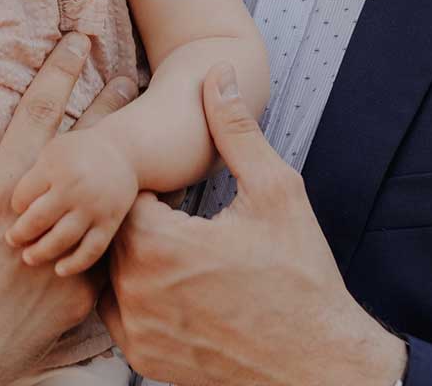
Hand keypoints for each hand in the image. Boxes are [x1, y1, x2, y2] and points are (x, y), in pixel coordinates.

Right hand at [0, 35, 136, 385]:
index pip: (35, 115)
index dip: (59, 71)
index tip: (80, 40)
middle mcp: (37, 220)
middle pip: (84, 148)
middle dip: (108, 108)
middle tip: (128, 79)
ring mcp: (62, 260)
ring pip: (104, 203)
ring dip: (118, 173)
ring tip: (133, 151)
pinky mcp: (76, 300)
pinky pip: (100, 262)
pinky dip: (109, 240)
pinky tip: (129, 219)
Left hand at [7, 126, 138, 274]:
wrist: (122, 153)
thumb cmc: (77, 153)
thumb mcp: (51, 151)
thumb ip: (31, 175)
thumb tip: (6, 207)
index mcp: (56, 166)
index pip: (23, 196)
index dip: (16, 206)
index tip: (16, 210)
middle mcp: (75, 187)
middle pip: (38, 219)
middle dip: (20, 233)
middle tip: (11, 240)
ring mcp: (94, 207)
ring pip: (62, 239)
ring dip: (42, 252)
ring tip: (28, 258)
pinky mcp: (109, 223)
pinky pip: (91, 250)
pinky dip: (75, 264)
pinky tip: (59, 270)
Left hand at [101, 63, 406, 385]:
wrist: (318, 363)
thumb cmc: (301, 277)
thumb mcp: (276, 192)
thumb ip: (235, 131)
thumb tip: (217, 74)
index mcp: (160, 244)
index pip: (122, 193)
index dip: (145, 183)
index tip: (172, 187)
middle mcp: (136, 291)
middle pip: (113, 232)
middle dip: (140, 219)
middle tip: (178, 218)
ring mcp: (137, 331)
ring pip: (112, 272)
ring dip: (136, 257)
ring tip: (181, 252)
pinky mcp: (144, 359)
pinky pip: (118, 314)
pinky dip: (137, 296)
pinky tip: (177, 287)